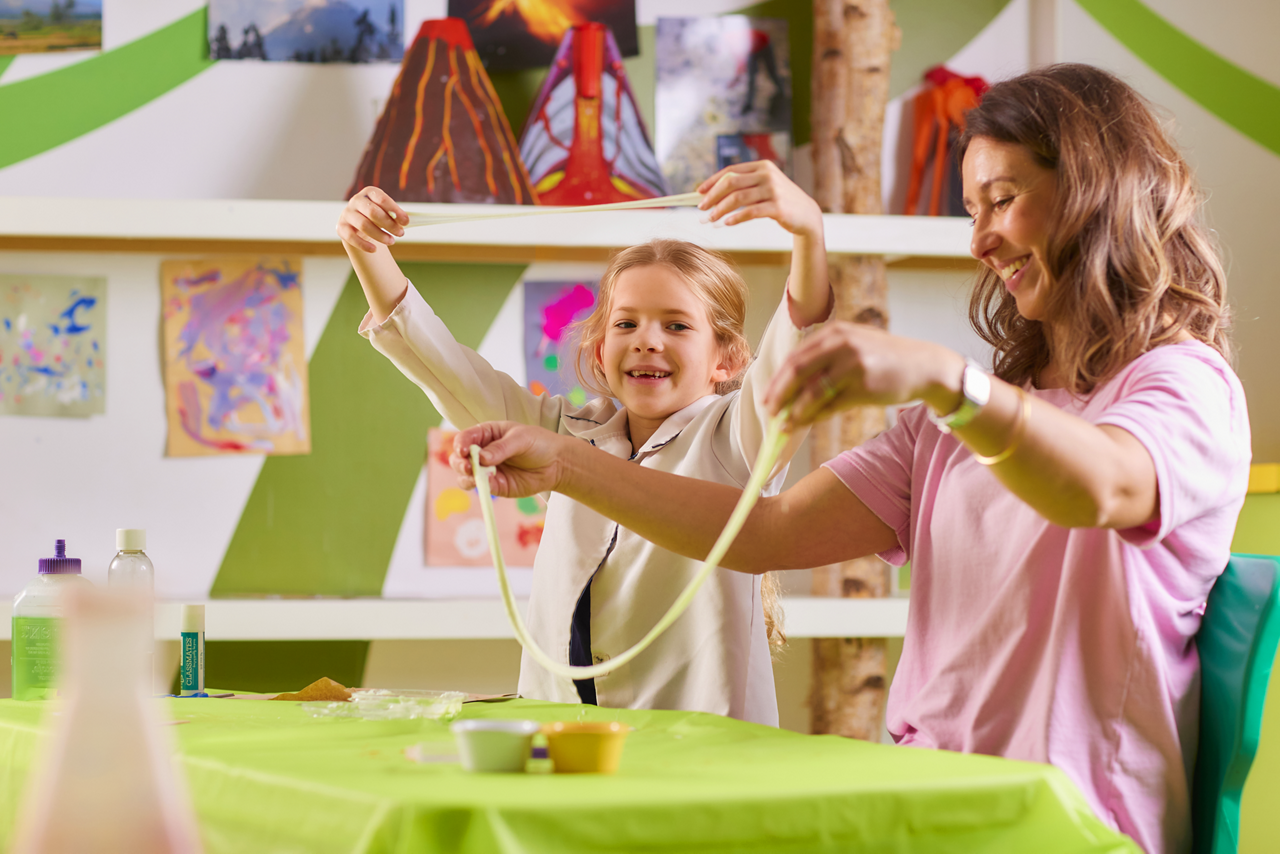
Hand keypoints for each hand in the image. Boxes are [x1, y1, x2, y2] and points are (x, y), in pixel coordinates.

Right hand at [336, 186, 406, 253]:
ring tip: (391, 241)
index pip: (382, 199)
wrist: (358, 226)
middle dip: (389, 224)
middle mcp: (356, 200)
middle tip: (400, 233)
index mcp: (369, 192)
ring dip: (380, 235)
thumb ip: (394, 215)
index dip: (395, 210)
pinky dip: (364, 244)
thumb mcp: (386, 212)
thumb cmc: (377, 217)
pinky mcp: (341, 227)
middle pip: (373, 212)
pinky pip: (352, 237)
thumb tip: (406, 221)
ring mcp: (347, 213)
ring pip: (363, 225)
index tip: (406, 222)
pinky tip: (374, 249)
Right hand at [450, 422, 572, 497]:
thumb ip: (501, 448)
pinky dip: (480, 487)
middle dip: (459, 463)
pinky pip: (481, 488)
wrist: (557, 463)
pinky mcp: (495, 485)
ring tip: (474, 476)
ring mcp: (487, 470)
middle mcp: (482, 452)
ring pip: (465, 476)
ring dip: (466, 477)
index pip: (465, 438)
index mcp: (486, 434)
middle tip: (468, 467)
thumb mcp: (521, 439)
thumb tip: (481, 458)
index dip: (460, 444)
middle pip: (459, 458)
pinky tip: (488, 483)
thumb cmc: (539, 443)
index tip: (463, 451)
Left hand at [696, 161, 822, 239]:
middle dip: (713, 195)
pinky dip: (736, 218)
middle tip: (701, 208)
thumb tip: (712, 194)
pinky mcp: (777, 207)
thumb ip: (745, 186)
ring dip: (721, 209)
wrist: (806, 215)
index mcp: (762, 166)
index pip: (731, 171)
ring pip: (738, 198)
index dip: (712, 181)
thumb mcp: (765, 187)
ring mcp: (773, 190)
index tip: (699, 192)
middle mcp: (767, 175)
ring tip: (711, 218)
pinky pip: (750, 212)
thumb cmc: (780, 201)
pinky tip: (727, 223)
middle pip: (731, 183)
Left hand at [763, 321, 965, 427]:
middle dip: (779, 395)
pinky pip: (832, 405)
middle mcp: (842, 344)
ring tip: (784, 425)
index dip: (777, 380)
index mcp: (834, 332)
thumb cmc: (883, 359)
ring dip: (794, 412)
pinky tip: (806, 424)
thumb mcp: (853, 346)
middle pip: (797, 372)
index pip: (795, 358)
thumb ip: (823, 360)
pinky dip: (815, 416)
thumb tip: (790, 389)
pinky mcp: (864, 386)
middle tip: (769, 412)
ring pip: (812, 392)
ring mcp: (853, 365)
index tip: (767, 397)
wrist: (923, 365)